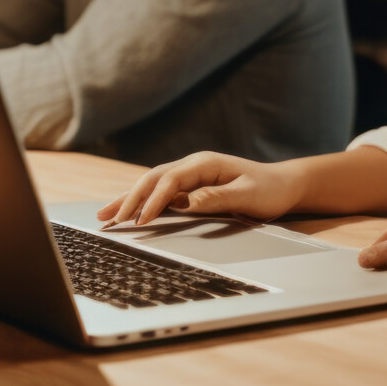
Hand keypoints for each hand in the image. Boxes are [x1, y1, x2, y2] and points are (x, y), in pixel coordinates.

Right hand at [96, 152, 304, 227]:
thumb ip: (217, 198)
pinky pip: (159, 192)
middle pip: (152, 179)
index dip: (152, 201)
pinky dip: (140, 202)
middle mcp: (192, 165)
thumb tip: (185, 203)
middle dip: (129, 199)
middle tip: (108, 221)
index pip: (170, 181)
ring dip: (128, 199)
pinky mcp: (189, 186)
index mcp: (204, 164)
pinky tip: (126, 212)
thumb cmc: (268, 190)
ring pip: (151, 185)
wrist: (283, 184)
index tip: (139, 221)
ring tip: (103, 216)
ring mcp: (189, 175)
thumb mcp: (247, 196)